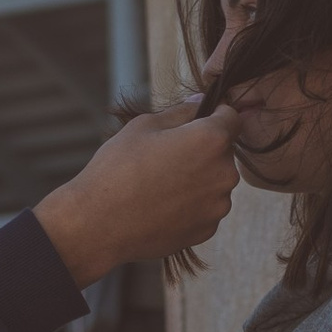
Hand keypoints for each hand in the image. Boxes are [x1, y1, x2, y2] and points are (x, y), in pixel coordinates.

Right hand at [36, 98, 239, 285]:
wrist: (99, 223)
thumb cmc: (118, 169)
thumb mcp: (144, 126)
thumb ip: (181, 111)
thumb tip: (200, 103)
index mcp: (211, 140)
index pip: (232, 117)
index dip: (216, 114)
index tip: (197, 121)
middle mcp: (224, 173)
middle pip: (224, 152)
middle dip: (203, 149)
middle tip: (167, 156)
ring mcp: (218, 205)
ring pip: (215, 181)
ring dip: (199, 178)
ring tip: (161, 184)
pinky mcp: (208, 229)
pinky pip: (206, 207)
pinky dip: (191, 204)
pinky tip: (162, 205)